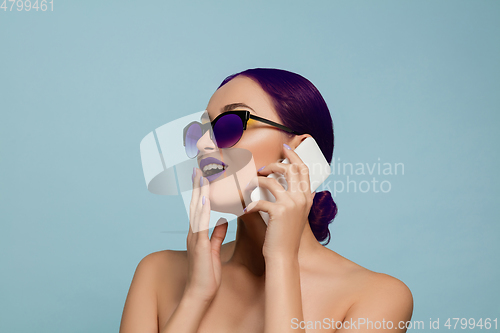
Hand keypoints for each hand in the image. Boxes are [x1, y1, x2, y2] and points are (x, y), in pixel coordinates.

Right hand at [184, 167, 227, 302]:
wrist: (200, 293)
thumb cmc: (207, 274)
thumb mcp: (214, 249)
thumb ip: (217, 233)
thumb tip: (224, 220)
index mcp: (198, 233)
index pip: (199, 207)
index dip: (201, 191)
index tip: (204, 176)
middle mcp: (194, 232)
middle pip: (195, 203)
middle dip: (197, 186)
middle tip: (199, 168)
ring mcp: (194, 237)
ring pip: (196, 209)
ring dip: (198, 192)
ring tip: (201, 175)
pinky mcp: (199, 245)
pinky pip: (200, 223)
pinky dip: (201, 210)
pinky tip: (204, 198)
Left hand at [244, 144, 315, 258]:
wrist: (284, 256)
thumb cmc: (284, 236)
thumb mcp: (295, 215)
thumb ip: (291, 198)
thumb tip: (279, 183)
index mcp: (307, 198)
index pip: (304, 170)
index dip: (294, 156)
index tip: (285, 148)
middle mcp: (302, 198)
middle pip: (290, 169)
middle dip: (274, 164)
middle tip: (262, 169)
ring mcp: (292, 204)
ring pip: (271, 181)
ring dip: (257, 181)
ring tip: (249, 186)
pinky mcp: (279, 212)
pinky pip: (260, 200)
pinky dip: (250, 204)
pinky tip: (245, 210)